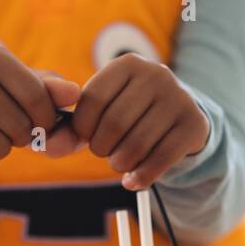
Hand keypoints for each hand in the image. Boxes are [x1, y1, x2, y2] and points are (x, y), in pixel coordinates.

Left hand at [69, 53, 209, 189]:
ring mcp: (178, 98)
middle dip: (102, 148)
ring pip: (137, 144)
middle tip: (106, 153)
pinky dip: (141, 177)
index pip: (92, 100)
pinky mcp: (193, 124)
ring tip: (120, 163)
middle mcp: (156, 74)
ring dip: (120, 164)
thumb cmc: (132, 114)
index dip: (83, 129)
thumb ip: (76, 125)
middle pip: (115, 124)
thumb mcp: (105, 109)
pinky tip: (133, 181)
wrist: (179, 117)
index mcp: (127, 64)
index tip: (88, 137)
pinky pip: (160, 160)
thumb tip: (51, 145)